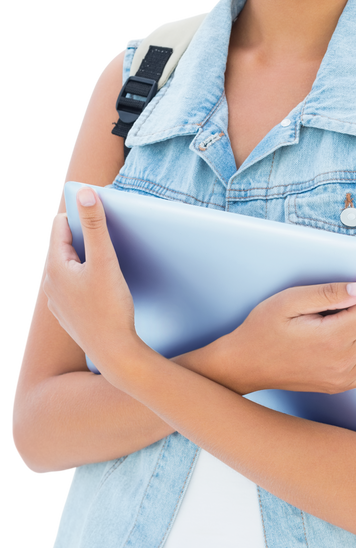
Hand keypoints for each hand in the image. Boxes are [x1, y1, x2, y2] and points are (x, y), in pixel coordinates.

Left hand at [44, 188, 137, 369]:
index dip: (79, 216)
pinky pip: (72, 288)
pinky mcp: (67, 315)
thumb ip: (95, 225)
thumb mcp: (106, 262)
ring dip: (85, 261)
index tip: (99, 217)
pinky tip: (104, 291)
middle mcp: (49, 283)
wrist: (114, 354)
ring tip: (108, 266)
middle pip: (64, 246)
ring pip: (68, 268)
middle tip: (108, 241)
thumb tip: (85, 193)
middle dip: (83, 238)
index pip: (59, 225)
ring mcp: (56, 301)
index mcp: (55, 266)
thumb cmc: (110, 308)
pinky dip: (86, 282)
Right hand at [199, 280, 355, 395]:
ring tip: (349, 319)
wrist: (246, 364)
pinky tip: (352, 339)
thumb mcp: (290, 300)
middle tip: (351, 299)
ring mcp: (343, 378)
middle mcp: (343, 362)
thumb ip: (329, 292)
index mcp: (332, 339)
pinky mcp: (341, 386)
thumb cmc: (263, 329)